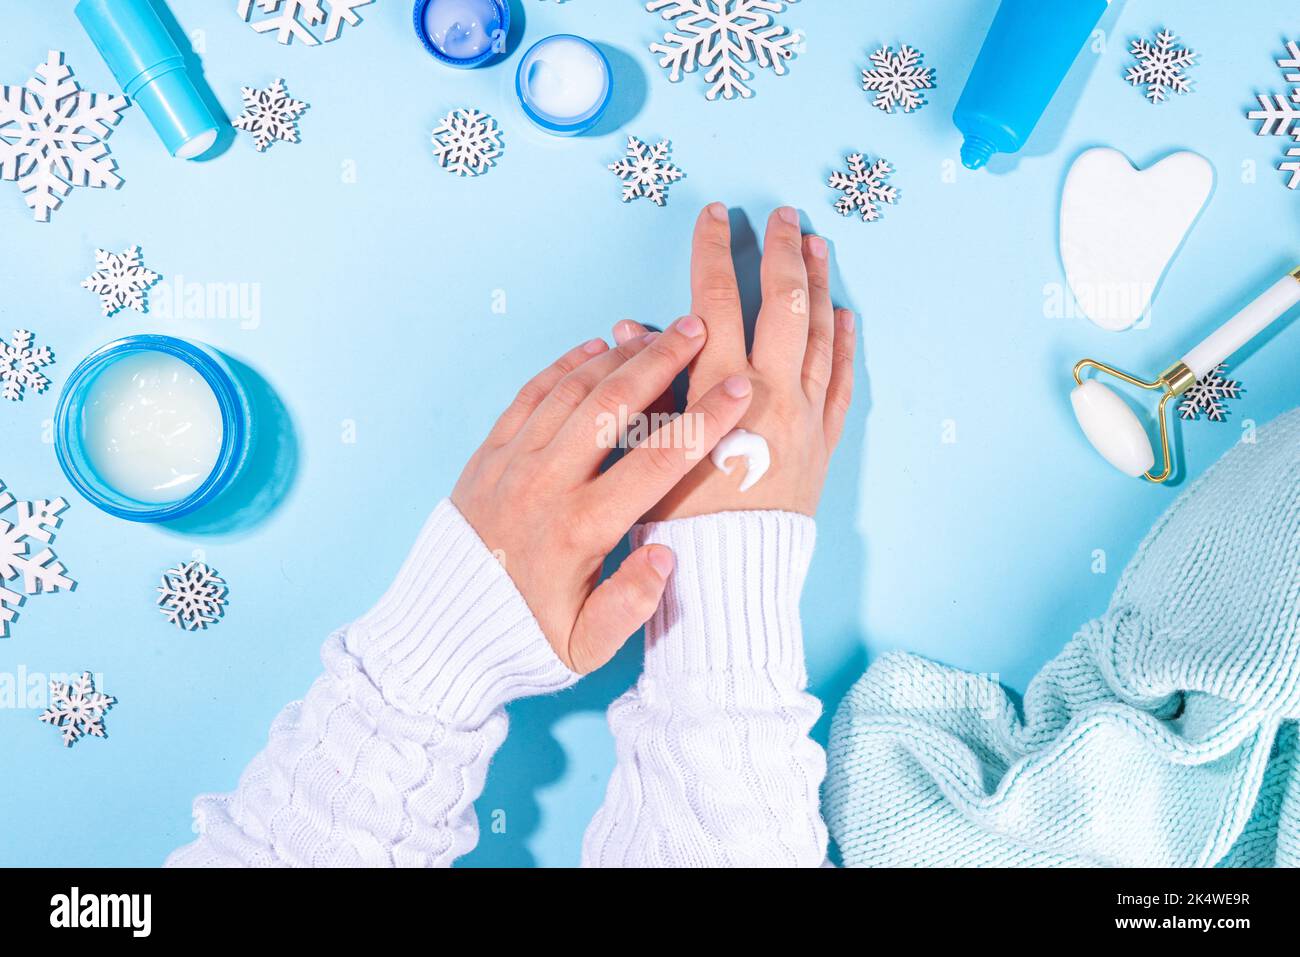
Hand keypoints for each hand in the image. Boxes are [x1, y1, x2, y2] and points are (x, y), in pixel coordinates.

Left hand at [452, 322, 752, 673]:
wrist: (440, 631)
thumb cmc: (523, 640)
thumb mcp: (583, 646)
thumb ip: (629, 605)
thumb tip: (668, 554)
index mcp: (581, 529)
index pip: (658, 461)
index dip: (705, 420)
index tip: (739, 389)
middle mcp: (546, 484)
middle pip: (614, 405)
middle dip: (662, 361)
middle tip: (700, 327)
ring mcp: (513, 463)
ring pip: (572, 390)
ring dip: (618, 355)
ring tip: (658, 332)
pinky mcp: (489, 454)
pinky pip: (530, 394)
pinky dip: (565, 365)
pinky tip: (596, 348)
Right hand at [615, 204, 854, 519]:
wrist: (731, 577)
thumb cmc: (678, 522)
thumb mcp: (649, 449)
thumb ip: (646, 384)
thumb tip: (634, 329)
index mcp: (724, 391)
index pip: (717, 299)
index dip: (713, 250)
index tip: (714, 214)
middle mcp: (772, 395)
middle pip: (782, 303)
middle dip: (782, 251)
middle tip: (784, 214)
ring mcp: (805, 419)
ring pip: (820, 335)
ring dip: (819, 285)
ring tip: (818, 246)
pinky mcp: (822, 446)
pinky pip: (841, 383)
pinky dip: (845, 345)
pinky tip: (844, 317)